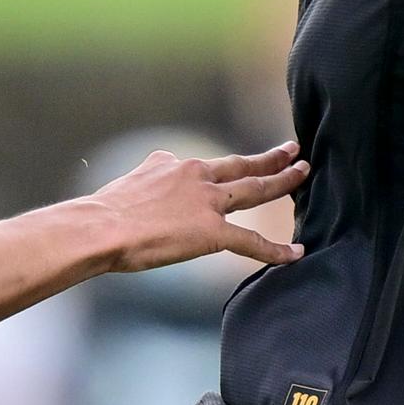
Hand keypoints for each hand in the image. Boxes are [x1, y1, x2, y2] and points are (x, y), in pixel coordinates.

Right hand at [82, 141, 305, 274]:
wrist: (100, 227)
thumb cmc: (104, 212)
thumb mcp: (129, 181)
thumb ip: (148, 179)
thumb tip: (146, 180)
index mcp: (175, 165)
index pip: (206, 165)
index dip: (225, 166)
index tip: (237, 164)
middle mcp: (197, 176)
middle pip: (242, 165)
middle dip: (270, 157)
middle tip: (292, 150)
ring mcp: (207, 203)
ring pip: (256, 189)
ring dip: (283, 181)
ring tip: (303, 175)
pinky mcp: (211, 232)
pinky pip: (251, 241)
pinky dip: (275, 249)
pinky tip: (294, 254)